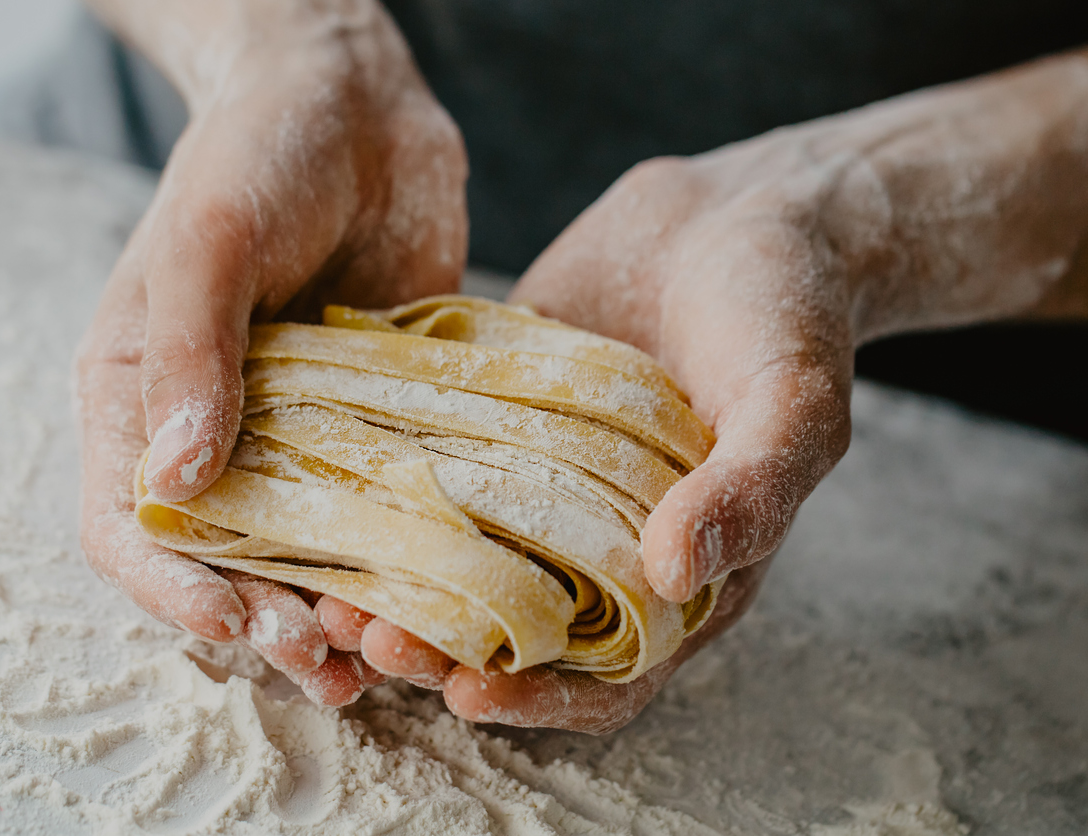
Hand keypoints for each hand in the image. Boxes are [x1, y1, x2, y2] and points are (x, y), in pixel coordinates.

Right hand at [73, 0, 465, 702]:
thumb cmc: (259, 151)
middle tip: (334, 662)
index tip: (240, 626)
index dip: (174, 591)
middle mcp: (212, 427)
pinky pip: (380, 504)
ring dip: (339, 610)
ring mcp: (297, 429)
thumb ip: (188, 353)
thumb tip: (175, 479)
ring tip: (389, 657)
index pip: (129, 524)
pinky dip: (401, 556)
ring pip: (304, 551)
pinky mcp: (373, 418)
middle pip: (221, 562)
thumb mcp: (211, 238)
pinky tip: (441, 588)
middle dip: (267, 624)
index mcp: (137, 394)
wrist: (357, 102)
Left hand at [363, 49, 1087, 730]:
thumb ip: (751, 490)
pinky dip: (388, 490)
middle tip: (371, 640)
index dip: (538, 699)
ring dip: (397, 585)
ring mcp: (540, 483)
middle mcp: (600, 543)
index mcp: (679, 573)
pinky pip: (437, 468)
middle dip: (440, 650)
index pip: (603, 675)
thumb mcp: (794, 404)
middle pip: (511, 631)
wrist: (741, 215)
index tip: (467, 694)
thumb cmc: (790, 317)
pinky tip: (330, 489)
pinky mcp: (497, 420)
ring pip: (459, 559)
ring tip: (332, 589)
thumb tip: (674, 571)